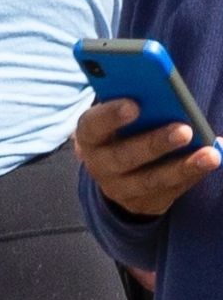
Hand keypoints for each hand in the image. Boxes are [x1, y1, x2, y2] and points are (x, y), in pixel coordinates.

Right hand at [74, 98, 219, 217]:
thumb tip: (168, 97)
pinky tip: (211, 161)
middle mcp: (99, 165)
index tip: (134, 104)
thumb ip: (133, 104)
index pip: (93, 125)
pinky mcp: (144, 203)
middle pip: (124, 156)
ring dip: (183, 166)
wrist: (115, 171)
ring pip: (151, 180)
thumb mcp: (118, 117)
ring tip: (210, 154)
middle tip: (184, 129)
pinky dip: (193, 175)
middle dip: (155, 143)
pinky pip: (171, 191)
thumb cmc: (123, 130)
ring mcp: (120, 189)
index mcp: (89, 136)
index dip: (111, 115)